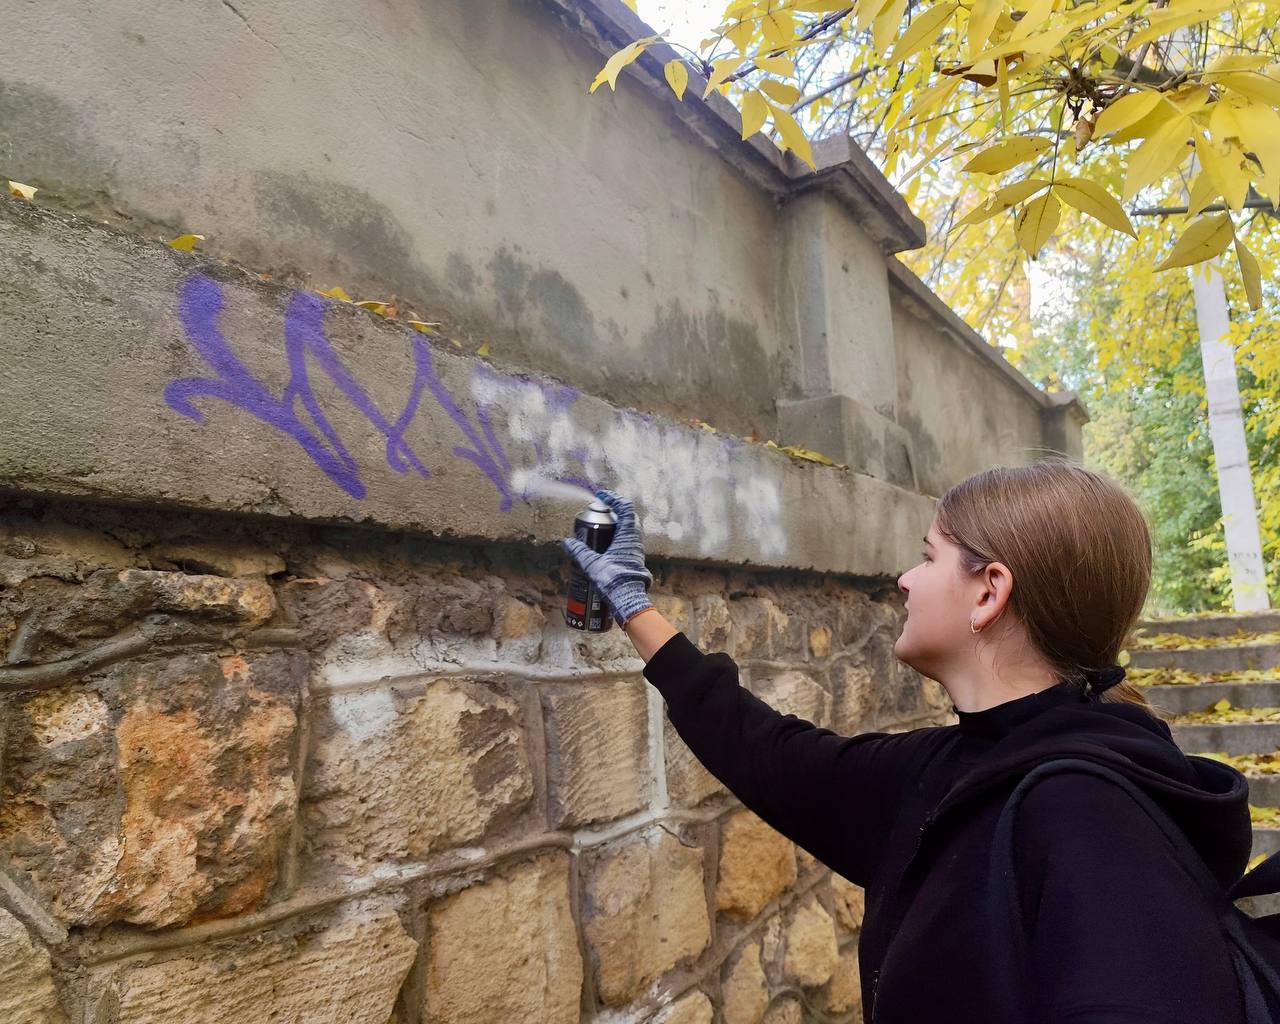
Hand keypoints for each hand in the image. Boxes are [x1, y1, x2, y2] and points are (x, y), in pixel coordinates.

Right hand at [561, 488, 654, 626]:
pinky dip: (616, 538)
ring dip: (614, 526)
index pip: (625, 508)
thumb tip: (567, 542)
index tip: (602, 496)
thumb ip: (579, 552)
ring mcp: (636, 550)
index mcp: (627, 535)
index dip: (614, 499)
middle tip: (598, 512)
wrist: (628, 600)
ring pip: (627, 531)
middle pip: (626, 518)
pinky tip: (604, 545)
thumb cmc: (613, 580)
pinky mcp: (633, 559)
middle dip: (612, 512)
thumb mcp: (592, 564)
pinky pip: (626, 542)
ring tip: (598, 528)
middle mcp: (634, 540)